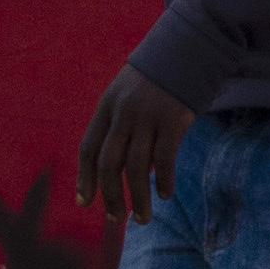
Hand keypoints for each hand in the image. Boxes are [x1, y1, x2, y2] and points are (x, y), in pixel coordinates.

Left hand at [78, 62, 196, 223]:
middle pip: (110, 164)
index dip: (85, 178)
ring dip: (138, 198)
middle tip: (116, 219)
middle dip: (111, 196)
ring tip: (142, 218)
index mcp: (106, 108)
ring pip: (137, 168)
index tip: (85, 202)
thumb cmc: (154, 79)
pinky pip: (165, 158)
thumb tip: (120, 170)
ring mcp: (148, 117)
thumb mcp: (125, 95)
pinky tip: (164, 195)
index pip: (88, 149)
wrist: (184, 49)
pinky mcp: (173, 120)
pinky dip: (164, 180)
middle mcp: (123, 114)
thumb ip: (119, 127)